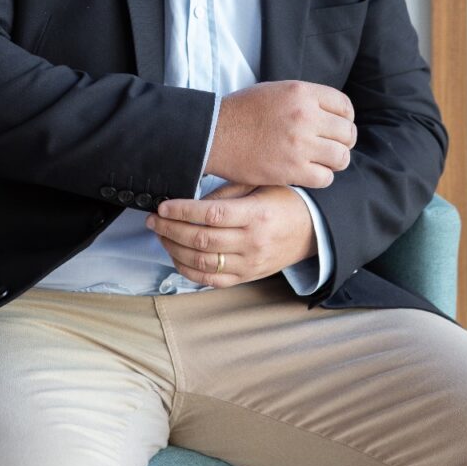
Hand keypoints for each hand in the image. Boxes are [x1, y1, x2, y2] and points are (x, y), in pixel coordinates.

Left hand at [145, 181, 316, 287]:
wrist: (311, 230)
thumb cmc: (283, 201)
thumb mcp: (259, 185)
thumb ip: (226, 194)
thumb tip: (190, 202)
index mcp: (256, 215)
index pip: (212, 215)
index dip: (183, 211)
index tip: (163, 206)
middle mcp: (252, 242)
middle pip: (202, 240)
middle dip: (170, 229)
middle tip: (154, 219)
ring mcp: (249, 264)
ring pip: (202, 263)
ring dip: (174, 249)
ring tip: (161, 235)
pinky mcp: (246, 277)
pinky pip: (211, 280)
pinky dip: (188, 270)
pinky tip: (176, 256)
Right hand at [206, 80, 355, 188]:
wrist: (214, 133)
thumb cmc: (242, 111)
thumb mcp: (276, 90)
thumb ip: (305, 99)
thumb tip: (330, 112)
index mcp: (302, 92)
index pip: (345, 107)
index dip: (344, 119)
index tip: (336, 127)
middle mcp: (305, 116)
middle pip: (347, 133)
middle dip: (341, 141)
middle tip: (329, 147)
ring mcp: (300, 144)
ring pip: (341, 157)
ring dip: (334, 161)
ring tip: (320, 161)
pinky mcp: (292, 170)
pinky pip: (326, 177)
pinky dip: (320, 177)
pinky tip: (307, 172)